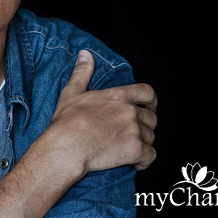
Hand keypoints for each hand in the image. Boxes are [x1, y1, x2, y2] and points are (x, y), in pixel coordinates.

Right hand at [48, 50, 157, 176]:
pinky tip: (136, 163)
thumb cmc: (66, 122)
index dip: (151, 101)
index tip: (148, 107)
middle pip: (151, 118)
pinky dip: (145, 160)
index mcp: (119, 96)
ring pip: (151, 137)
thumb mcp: (72, 93)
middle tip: (131, 133)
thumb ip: (82, 72)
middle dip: (144, 126)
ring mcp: (135, 131)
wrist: (66, 148)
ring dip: (143, 143)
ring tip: (129, 147)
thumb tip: (85, 54)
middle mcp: (130, 111)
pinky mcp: (135, 150)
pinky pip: (150, 156)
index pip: (147, 93)